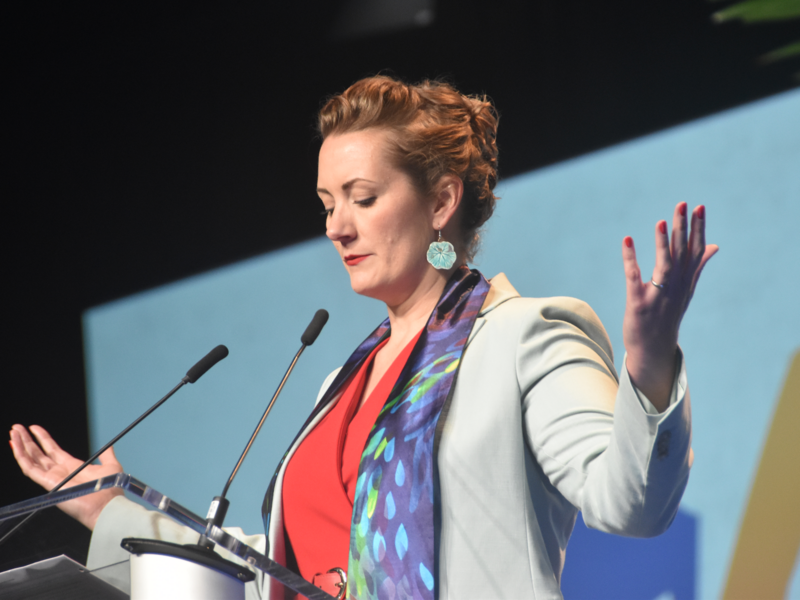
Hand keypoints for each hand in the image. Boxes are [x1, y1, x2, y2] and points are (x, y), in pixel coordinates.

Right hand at [9, 424, 123, 530]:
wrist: (107, 505)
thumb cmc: (110, 489)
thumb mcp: (110, 466)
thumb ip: (106, 455)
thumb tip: (109, 445)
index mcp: (72, 467)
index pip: (52, 450)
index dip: (43, 439)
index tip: (34, 428)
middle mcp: (60, 472)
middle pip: (38, 454)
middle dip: (28, 441)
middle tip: (17, 428)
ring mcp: (52, 478)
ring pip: (31, 460)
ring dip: (21, 446)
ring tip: (14, 432)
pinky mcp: (48, 484)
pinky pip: (30, 469)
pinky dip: (21, 456)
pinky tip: (16, 445)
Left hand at [622, 202, 717, 410]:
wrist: (653, 350)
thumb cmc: (668, 316)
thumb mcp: (685, 290)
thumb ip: (697, 266)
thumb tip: (714, 245)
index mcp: (686, 282)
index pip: (695, 252)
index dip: (698, 229)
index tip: (700, 207)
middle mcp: (675, 288)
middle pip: (681, 255)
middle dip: (683, 229)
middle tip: (683, 205)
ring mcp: (657, 297)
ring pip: (663, 266)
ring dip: (663, 245)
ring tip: (662, 222)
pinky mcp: (638, 304)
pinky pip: (634, 278)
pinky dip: (631, 259)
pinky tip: (627, 240)